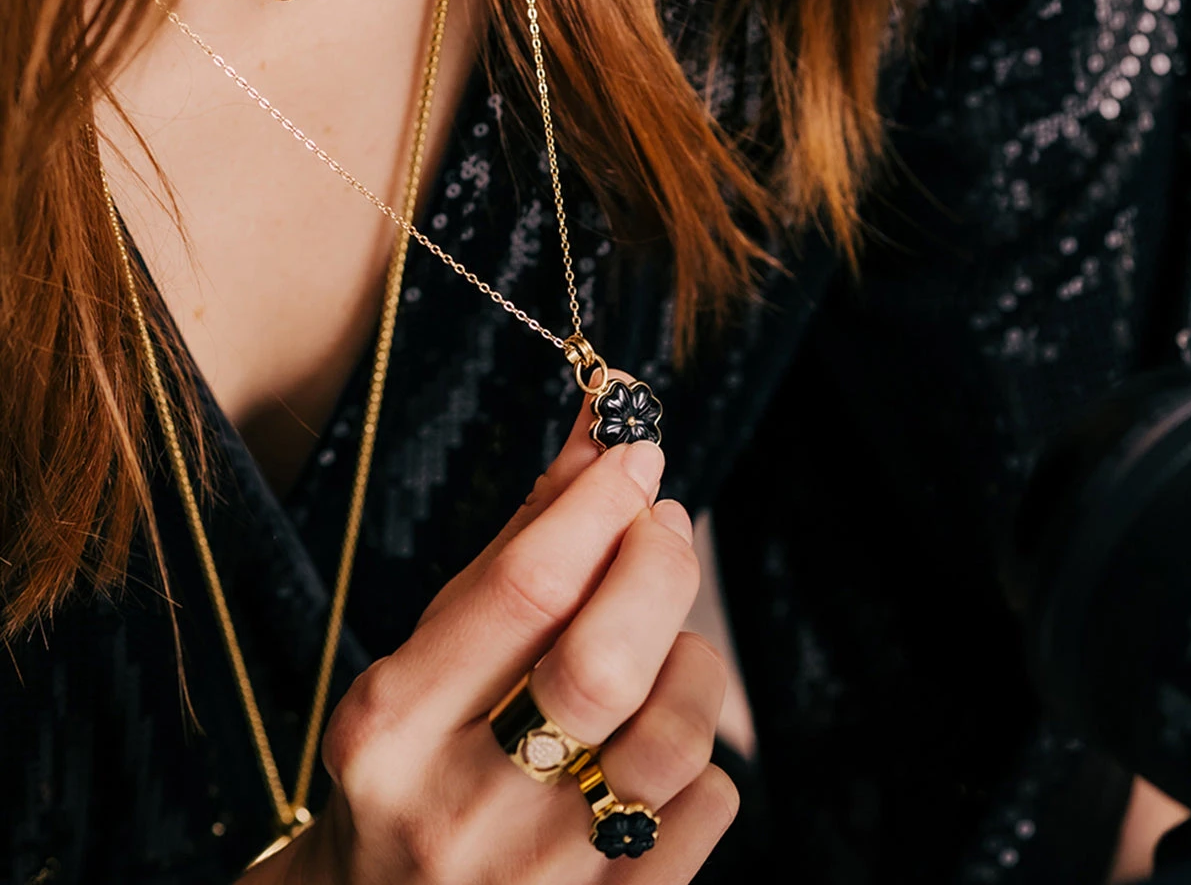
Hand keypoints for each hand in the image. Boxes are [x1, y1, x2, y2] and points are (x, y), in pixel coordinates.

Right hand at [243, 382, 736, 884]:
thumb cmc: (415, 759)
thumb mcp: (431, 652)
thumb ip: (520, 547)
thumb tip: (601, 438)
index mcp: (395, 724)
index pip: (523, 589)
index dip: (596, 504)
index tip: (636, 453)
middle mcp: (459, 808)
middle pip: (606, 663)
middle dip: (658, 566)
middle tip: (665, 523)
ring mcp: (536, 880)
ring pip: (675, 738)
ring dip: (692, 661)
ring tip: (664, 644)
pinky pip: (708, 811)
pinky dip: (703, 754)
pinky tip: (655, 738)